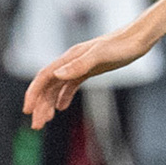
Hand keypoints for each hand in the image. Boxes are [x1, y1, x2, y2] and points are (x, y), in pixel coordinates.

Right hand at [22, 28, 149, 128]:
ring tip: (45, 121)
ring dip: (48, 103)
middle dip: (40, 105)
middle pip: (48, 85)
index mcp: (70, 58)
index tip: (27, 110)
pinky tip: (61, 108)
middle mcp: (70, 62)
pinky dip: (63, 97)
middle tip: (37, 126)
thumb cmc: (122, 46)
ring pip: (57, 87)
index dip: (33, 93)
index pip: (44, 77)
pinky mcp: (89, 70)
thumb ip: (78, 65)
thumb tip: (57, 75)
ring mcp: (79, 66)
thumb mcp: (101, 56)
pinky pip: (70, 85)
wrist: (138, 38)